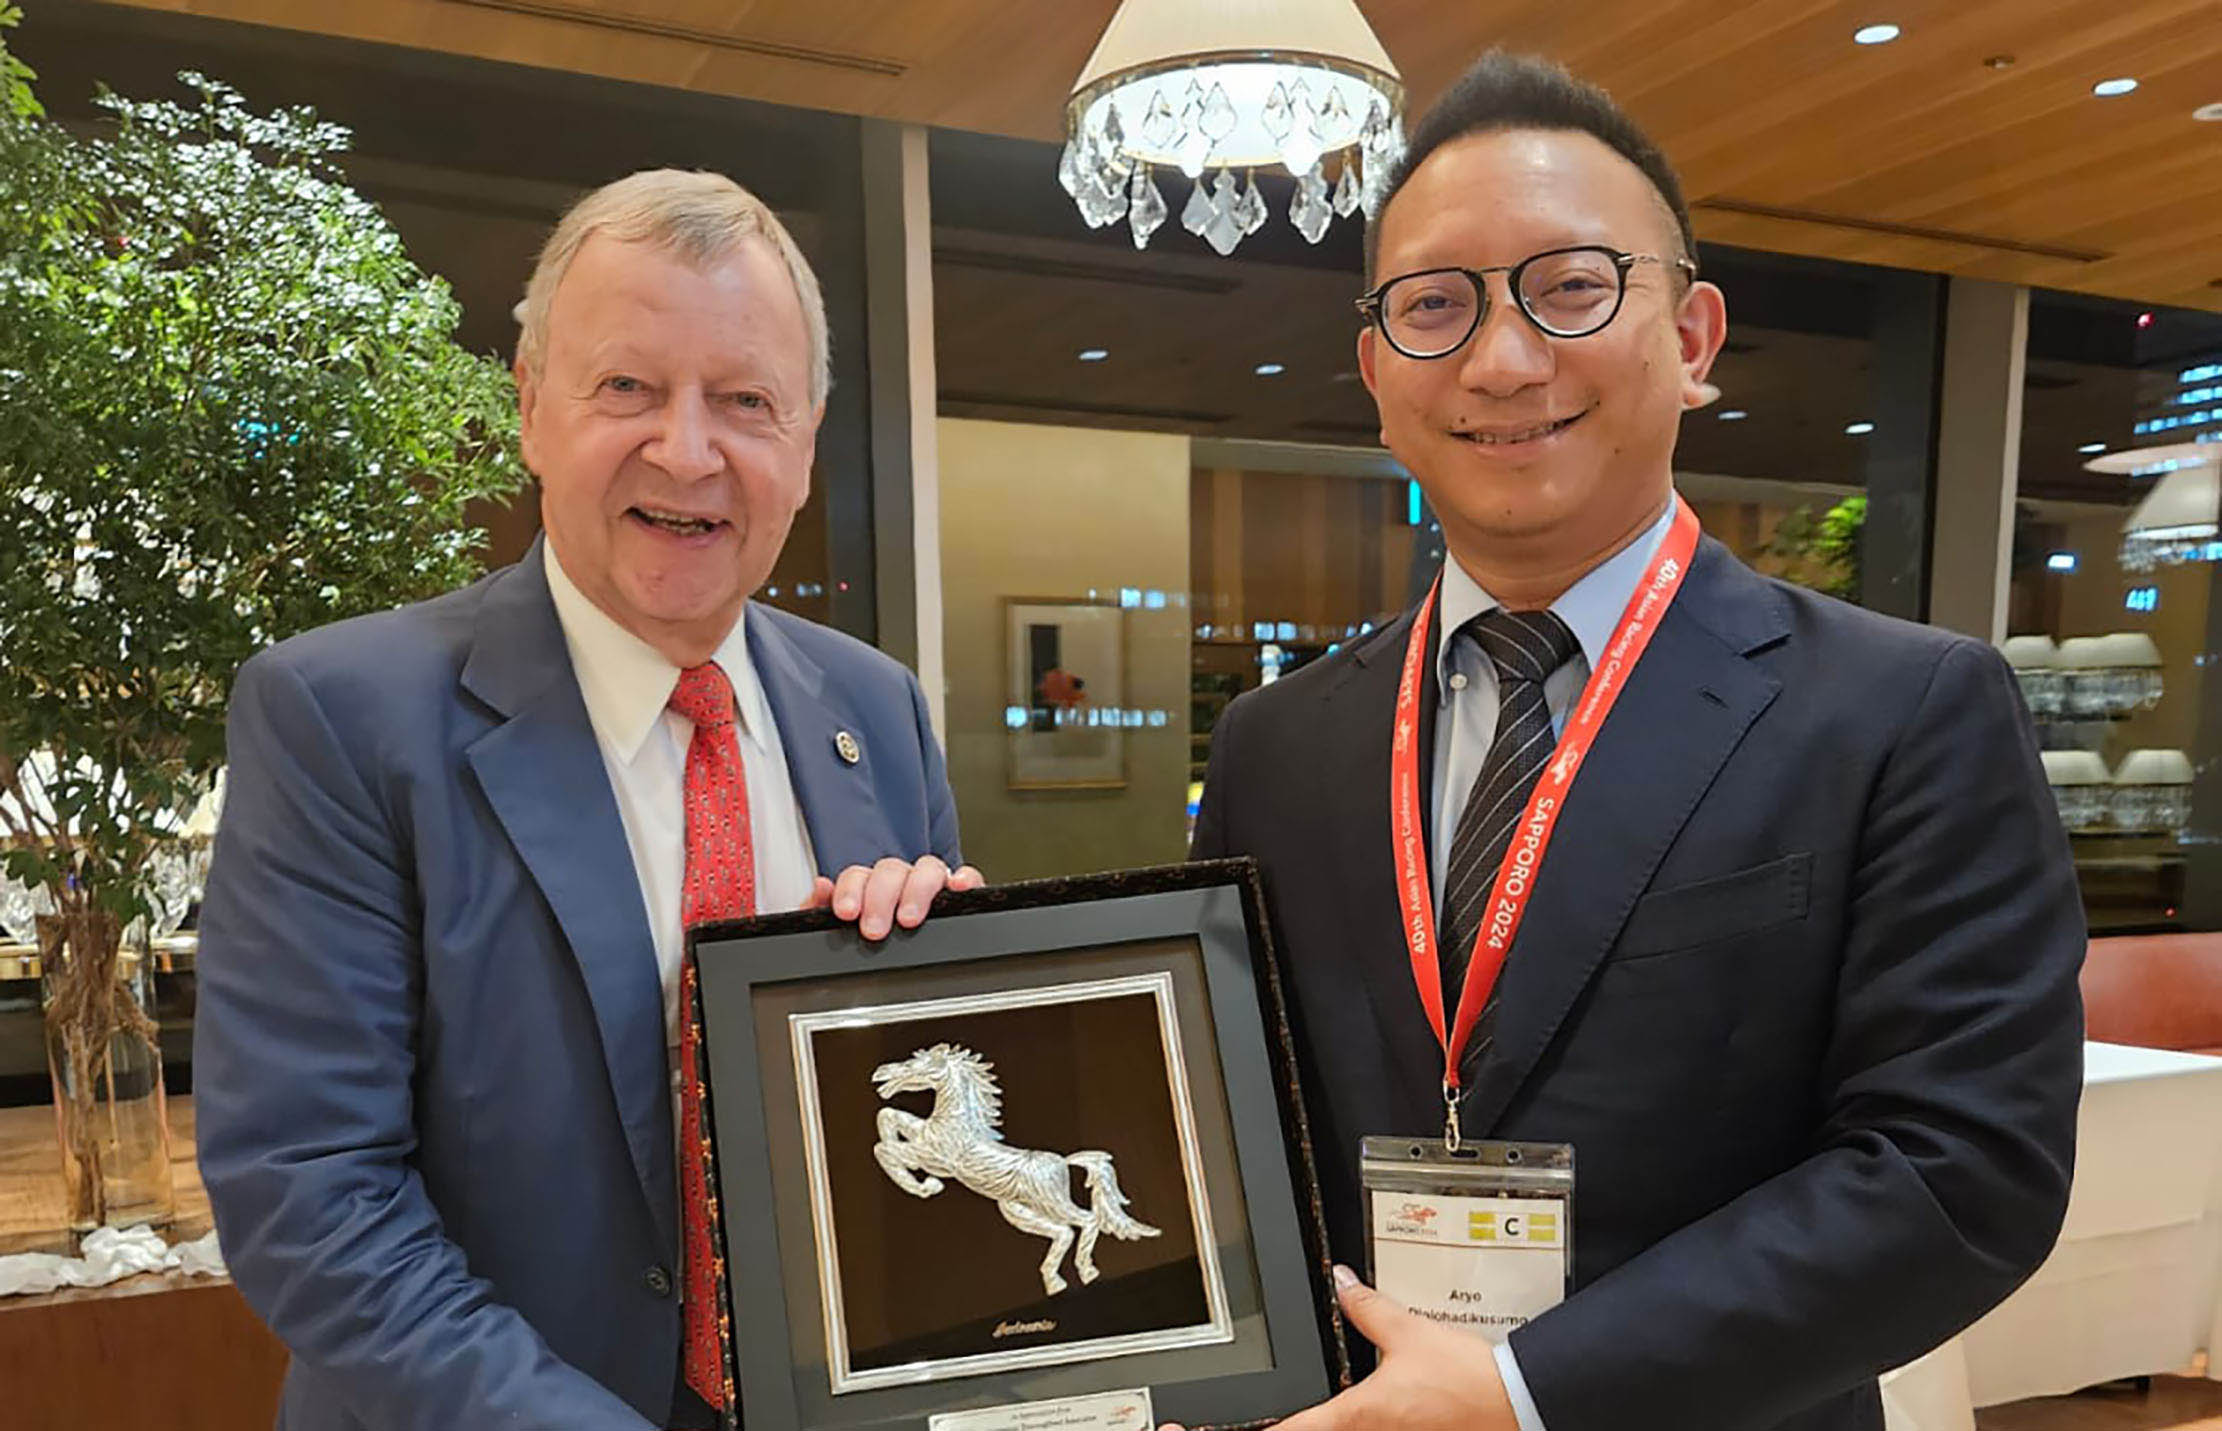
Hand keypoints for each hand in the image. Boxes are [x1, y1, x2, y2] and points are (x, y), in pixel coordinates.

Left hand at [807, 855, 983, 940]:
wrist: (905, 974)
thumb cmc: (866, 944)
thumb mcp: (833, 934)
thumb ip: (818, 911)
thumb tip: (821, 887)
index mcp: (868, 888)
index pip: (858, 875)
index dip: (851, 890)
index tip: (847, 913)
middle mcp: (900, 883)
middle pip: (891, 870)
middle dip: (881, 898)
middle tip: (874, 930)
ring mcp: (930, 886)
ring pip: (928, 868)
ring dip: (917, 890)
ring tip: (908, 918)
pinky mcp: (959, 895)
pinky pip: (967, 877)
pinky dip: (965, 878)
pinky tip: (958, 888)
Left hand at [1163, 1266, 1516, 1430]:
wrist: (1523, 1410)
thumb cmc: (1472, 1384)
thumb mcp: (1411, 1334)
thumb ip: (1368, 1308)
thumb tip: (1341, 1282)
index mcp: (1353, 1417)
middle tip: (1218, 1429)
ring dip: (1294, 1429)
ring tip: (1266, 1420)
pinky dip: (1331, 1429)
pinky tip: (1327, 1421)